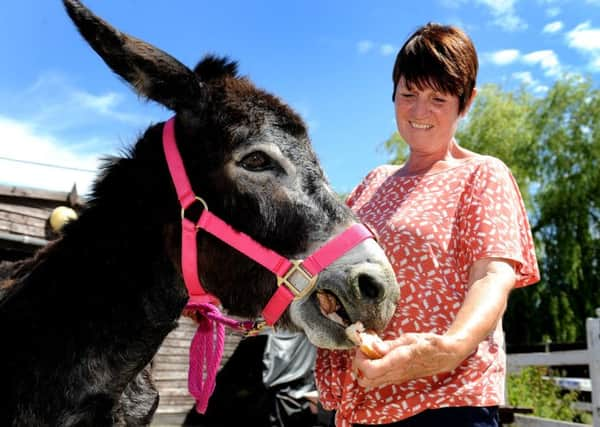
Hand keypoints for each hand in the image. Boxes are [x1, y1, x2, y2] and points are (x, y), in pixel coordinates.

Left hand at [351, 332, 467, 387]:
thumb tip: (373, 346)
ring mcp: (397, 378)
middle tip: (363, 351)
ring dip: (365, 368)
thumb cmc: (430, 343)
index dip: (359, 359)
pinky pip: (380, 379)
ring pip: (371, 382)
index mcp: (398, 362)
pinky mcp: (399, 378)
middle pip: (365, 381)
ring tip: (370, 352)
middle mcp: (396, 374)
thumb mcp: (410, 339)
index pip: (369, 370)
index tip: (362, 347)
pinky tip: (379, 356)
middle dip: (358, 366)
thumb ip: (390, 345)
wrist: (447, 355)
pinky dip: (373, 369)